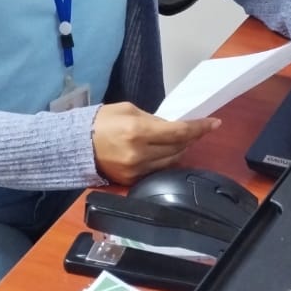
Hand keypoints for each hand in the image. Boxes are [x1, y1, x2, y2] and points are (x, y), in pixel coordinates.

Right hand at [92, 102, 220, 185]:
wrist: (75, 145)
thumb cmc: (101, 121)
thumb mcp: (129, 110)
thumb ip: (154, 119)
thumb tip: (172, 127)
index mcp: (139, 131)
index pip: (179, 132)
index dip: (199, 128)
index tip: (215, 123)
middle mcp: (140, 154)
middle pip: (178, 148)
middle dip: (191, 138)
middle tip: (197, 130)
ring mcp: (136, 170)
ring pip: (171, 161)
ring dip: (180, 150)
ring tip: (182, 141)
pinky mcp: (131, 180)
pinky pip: (157, 171)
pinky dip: (165, 161)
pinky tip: (166, 153)